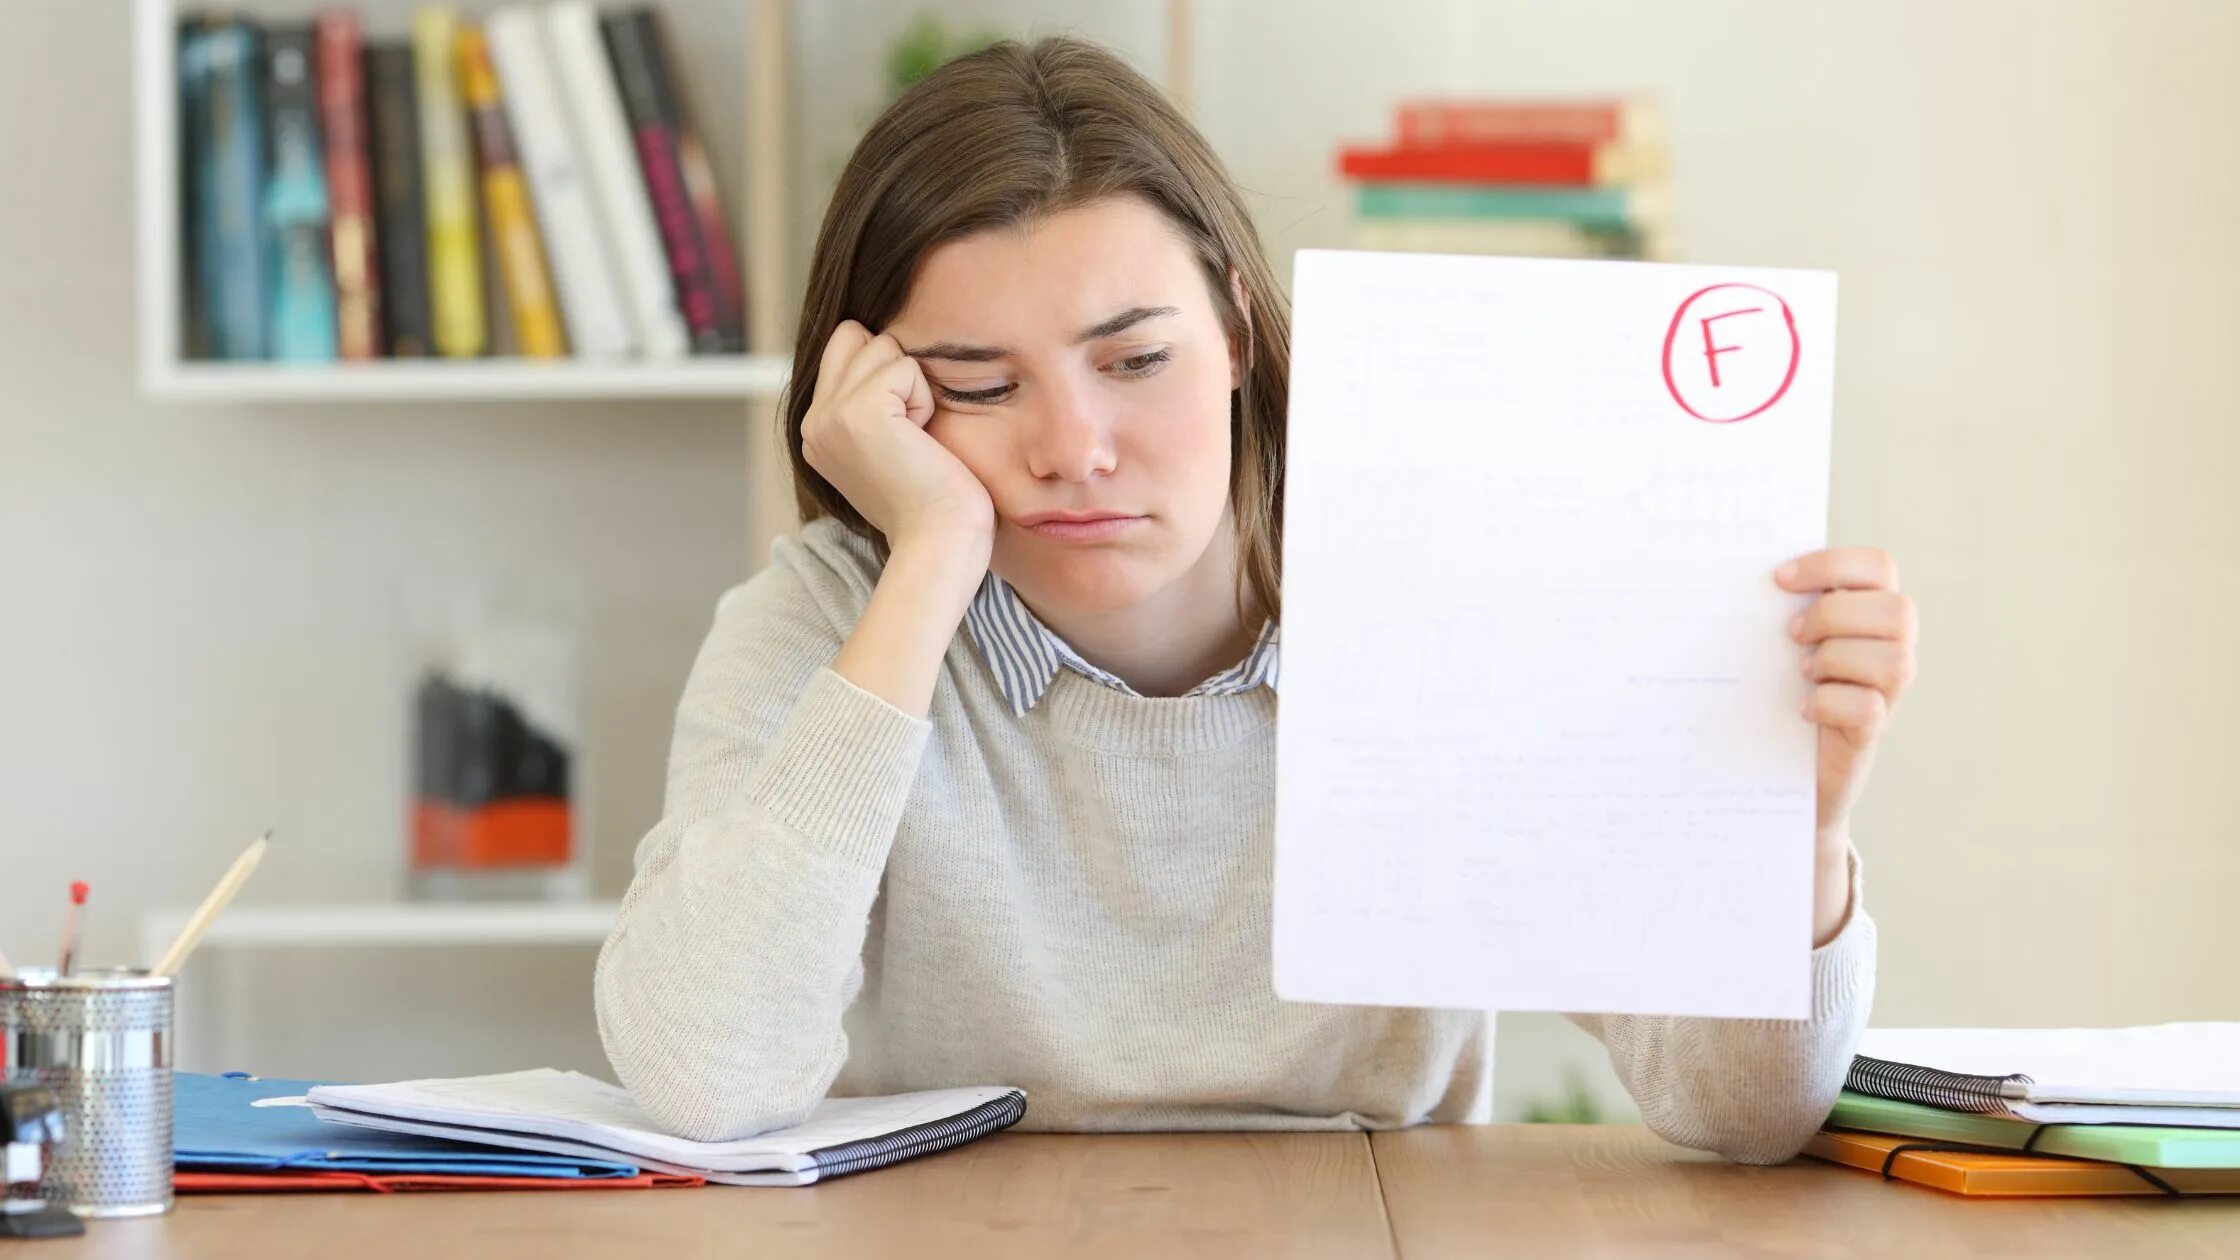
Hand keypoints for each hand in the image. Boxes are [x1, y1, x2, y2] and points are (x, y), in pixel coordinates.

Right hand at [799, 320, 995, 555]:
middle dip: (896, 370)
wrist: (939, 542)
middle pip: (857, 336)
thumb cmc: (930, 501)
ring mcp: (830, 415)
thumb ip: (868, 404)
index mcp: (815, 430)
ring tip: (914, 438)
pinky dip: (924, 400)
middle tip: (909, 431)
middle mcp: (812, 421)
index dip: (885, 373)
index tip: (902, 430)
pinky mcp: (858, 412)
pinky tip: (920, 440)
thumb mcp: (885, 448)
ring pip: (882, 346)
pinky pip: (905, 367)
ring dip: (913, 387)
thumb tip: (882, 348)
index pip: (844, 348)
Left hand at [1774, 547, 1917, 840]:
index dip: (1833, 563)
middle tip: (1793, 634)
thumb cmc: (1780, 687)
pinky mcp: (1871, 733)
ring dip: (1836, 659)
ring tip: (1802, 672)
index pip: (1878, 567)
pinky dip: (1829, 702)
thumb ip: (1783, 606)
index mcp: (1871, 614)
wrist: (1779, 763)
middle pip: (1898, 611)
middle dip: (1835, 615)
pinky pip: (1868, 708)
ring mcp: (1887, 693)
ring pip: (1894, 660)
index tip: (1778, 579)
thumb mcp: (1782, 642)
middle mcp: (1892, 650)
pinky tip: (1802, 708)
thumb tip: (1736, 574)